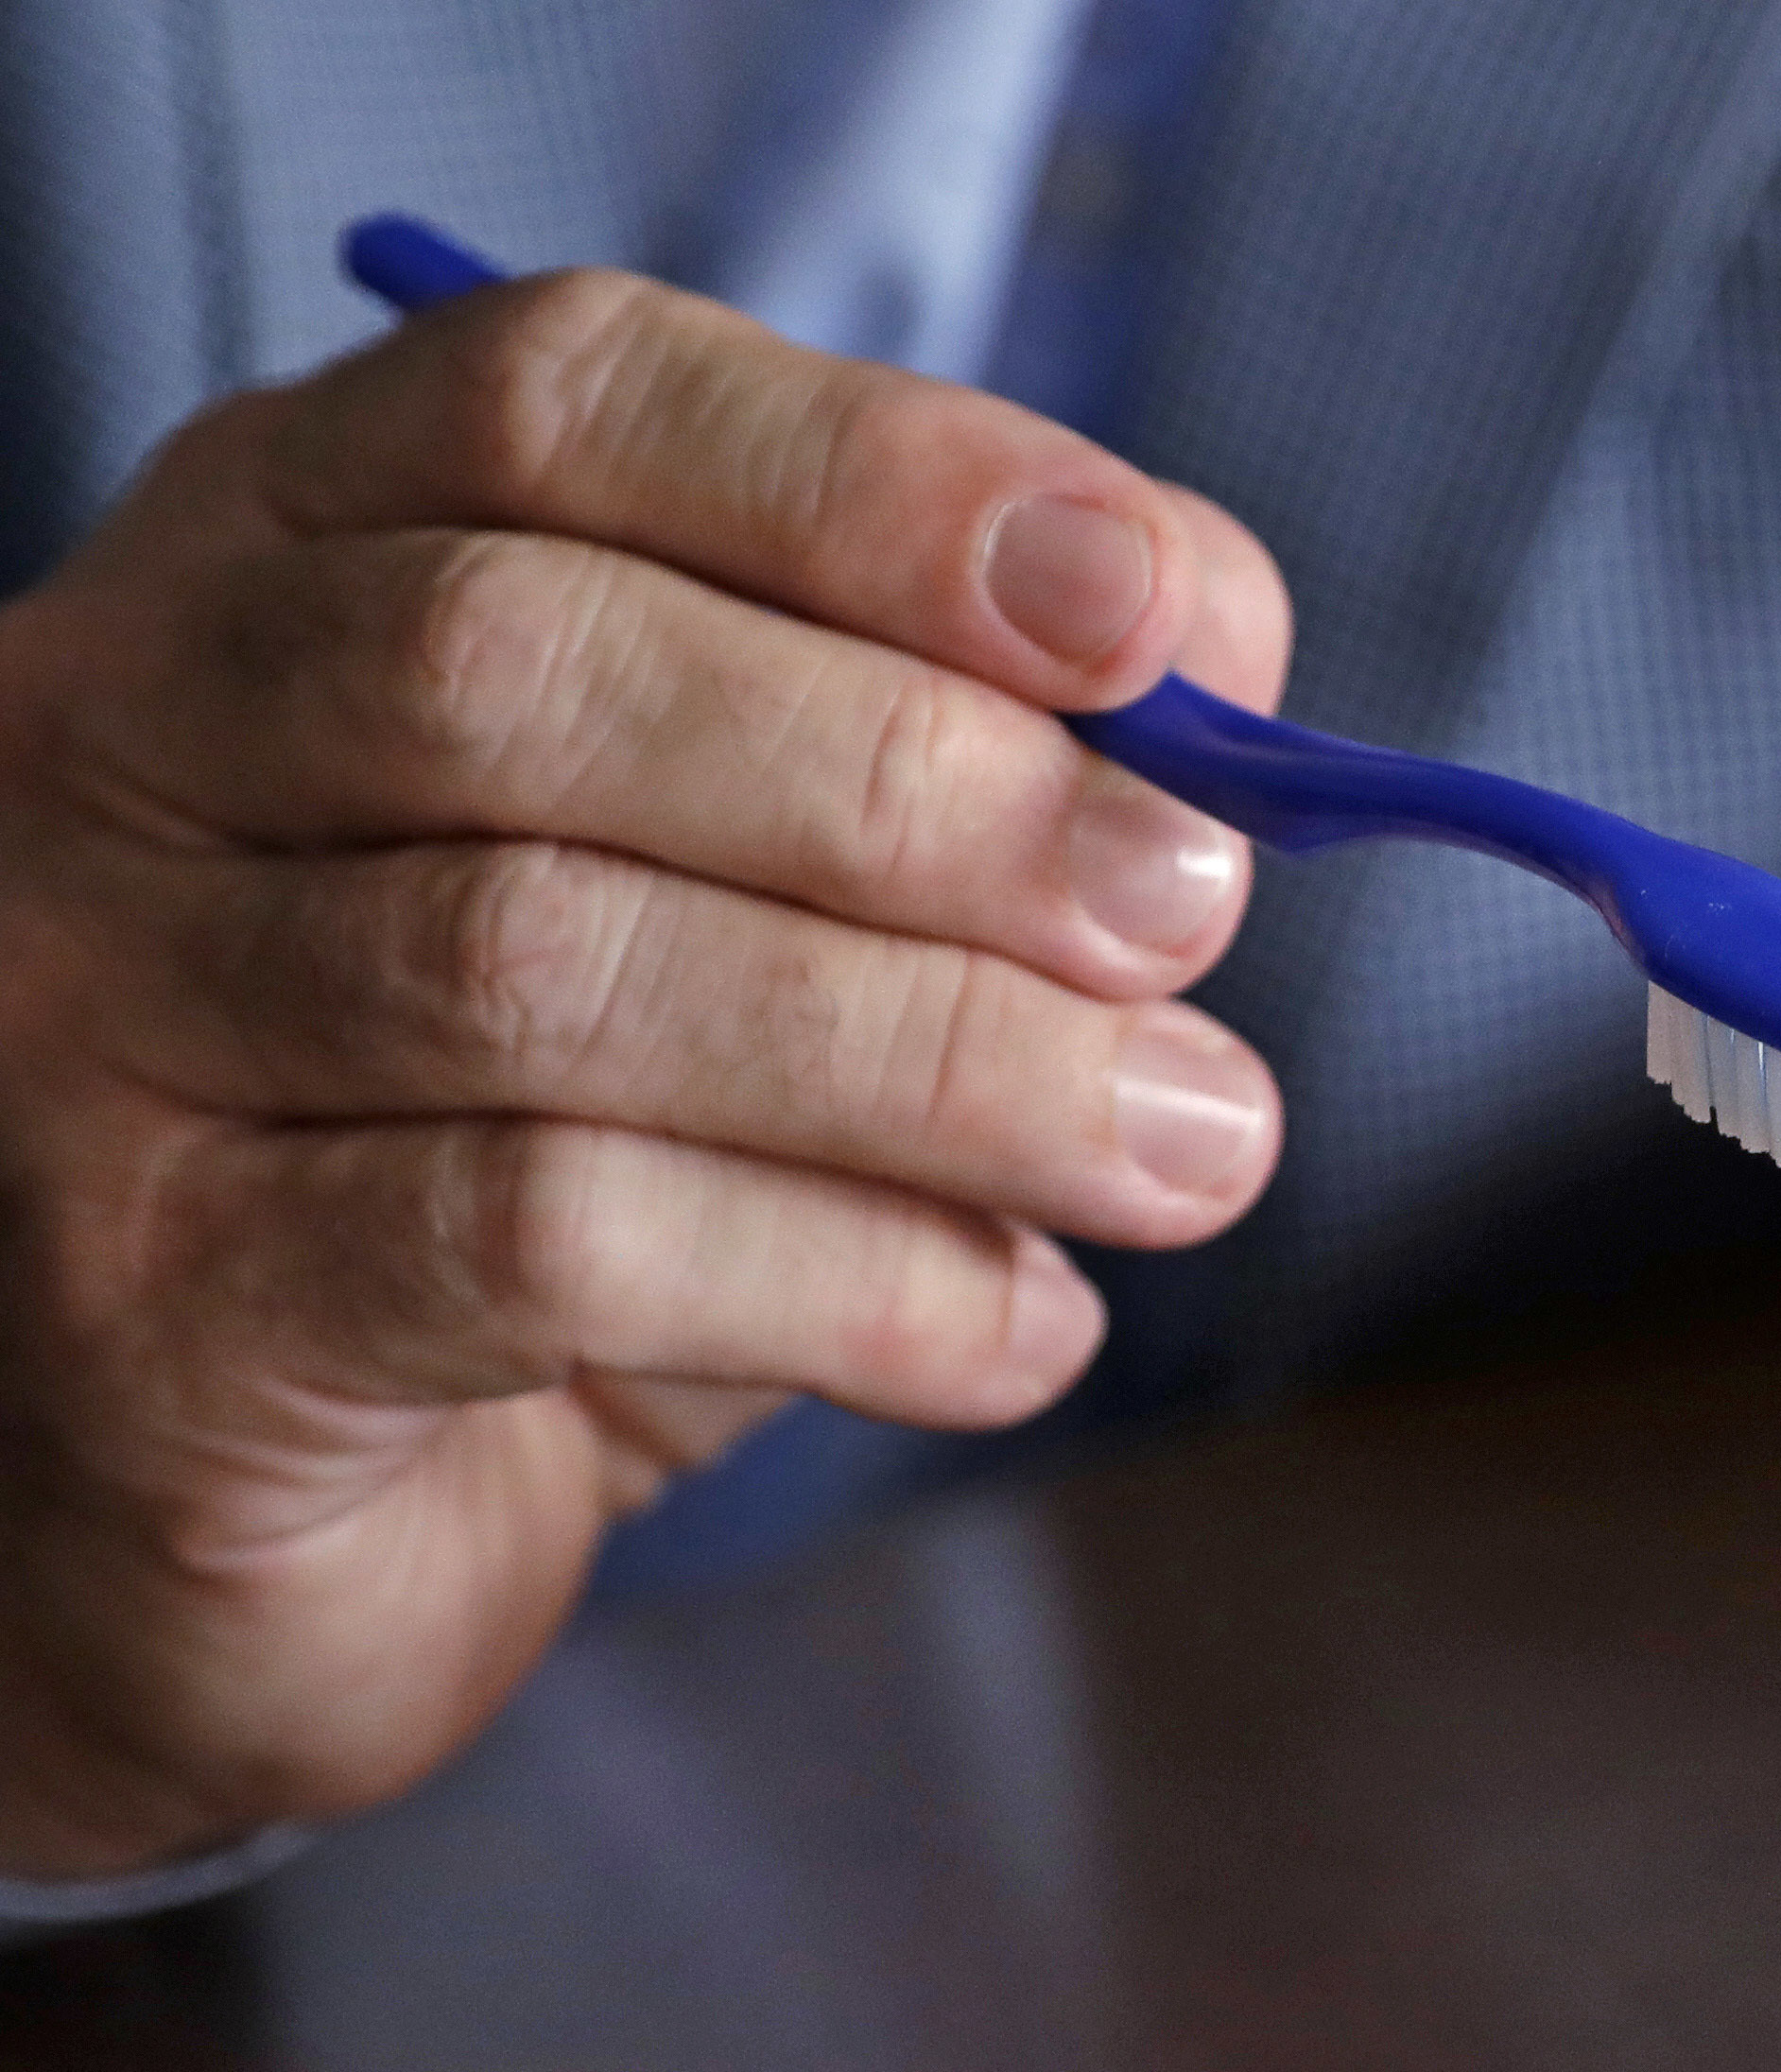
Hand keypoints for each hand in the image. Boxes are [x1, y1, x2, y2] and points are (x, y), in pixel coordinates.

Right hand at [0, 268, 1292, 1877]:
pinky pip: (531, 1237)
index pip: (556, 396)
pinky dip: (845, 1277)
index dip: (883, 483)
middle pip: (528, 662)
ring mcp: (89, 1008)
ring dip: (943, 1052)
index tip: (1161, 619)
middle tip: (1189, 910)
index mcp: (288, 540)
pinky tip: (1014, 1330)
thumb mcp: (739, 898)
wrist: (244, 1517)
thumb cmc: (538, 1146)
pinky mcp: (146, 1297)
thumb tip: (1218, 720)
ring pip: (546, 961)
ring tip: (1189, 1146)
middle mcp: (128, 730)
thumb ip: (931, 765)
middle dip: (927, 784)